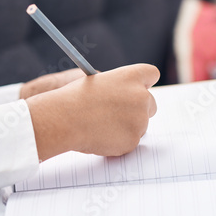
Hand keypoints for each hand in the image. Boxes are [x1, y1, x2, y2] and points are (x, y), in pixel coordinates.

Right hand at [26, 63, 158, 160]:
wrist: (64, 119)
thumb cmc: (74, 99)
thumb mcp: (97, 83)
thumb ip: (118, 88)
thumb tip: (126, 100)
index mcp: (130, 76)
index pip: (151, 74)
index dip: (144, 83)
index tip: (138, 89)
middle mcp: (140, 96)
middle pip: (151, 104)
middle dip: (139, 110)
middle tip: (119, 115)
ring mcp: (139, 119)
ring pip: (140, 125)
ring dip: (126, 127)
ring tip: (100, 126)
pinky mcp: (133, 140)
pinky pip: (130, 142)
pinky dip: (118, 142)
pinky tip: (100, 137)